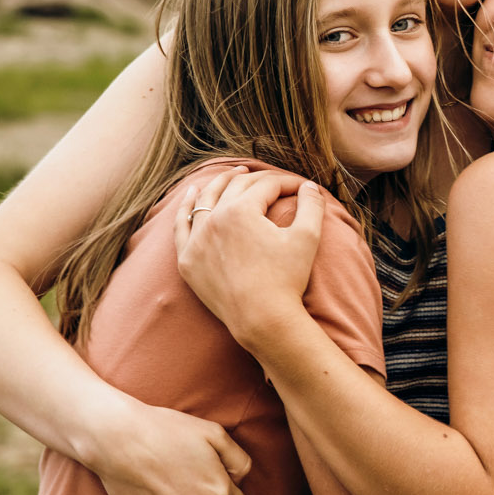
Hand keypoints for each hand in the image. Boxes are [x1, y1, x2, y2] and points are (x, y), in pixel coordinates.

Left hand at [174, 169, 322, 346]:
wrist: (263, 320)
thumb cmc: (287, 279)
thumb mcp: (307, 238)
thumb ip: (311, 206)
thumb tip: (311, 186)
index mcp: (242, 210)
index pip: (266, 185)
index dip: (287, 183)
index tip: (300, 188)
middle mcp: (214, 219)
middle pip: (235, 188)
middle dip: (256, 179)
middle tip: (271, 180)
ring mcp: (196, 240)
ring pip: (204, 200)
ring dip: (219, 183)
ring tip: (231, 174)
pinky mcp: (187, 260)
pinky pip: (181, 226)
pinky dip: (186, 208)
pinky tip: (192, 195)